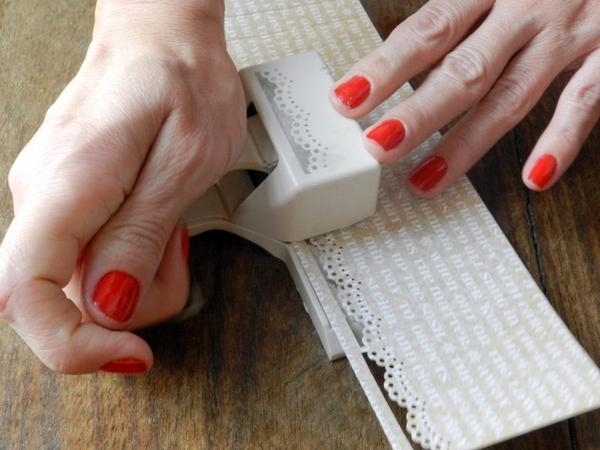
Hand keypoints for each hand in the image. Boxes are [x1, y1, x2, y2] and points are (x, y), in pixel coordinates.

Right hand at [0, 0, 245, 373]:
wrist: (161, 41)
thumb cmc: (180, 82)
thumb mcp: (184, 160)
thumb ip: (140, 234)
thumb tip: (109, 305)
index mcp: (67, 185)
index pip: (27, 293)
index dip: (71, 344)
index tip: (129, 353)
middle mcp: (43, 198)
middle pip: (64, 301)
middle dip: (131, 305)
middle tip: (175, 249)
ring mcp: (52, 204)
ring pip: (83, 287)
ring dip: (138, 278)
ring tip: (173, 225)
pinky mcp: (70, 206)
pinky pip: (92, 261)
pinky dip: (133, 260)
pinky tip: (157, 222)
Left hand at [331, 0, 599, 195]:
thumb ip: (457, 11)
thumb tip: (408, 50)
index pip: (429, 30)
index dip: (385, 67)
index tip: (346, 100)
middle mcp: (528, 6)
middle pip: (464, 69)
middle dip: (417, 113)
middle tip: (377, 146)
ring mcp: (570, 31)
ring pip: (511, 95)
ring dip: (465, 143)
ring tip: (424, 180)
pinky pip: (585, 101)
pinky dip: (562, 140)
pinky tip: (535, 177)